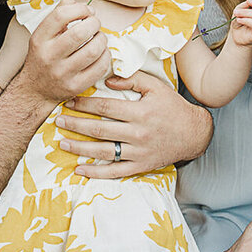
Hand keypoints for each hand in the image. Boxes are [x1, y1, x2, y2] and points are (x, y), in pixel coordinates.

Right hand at [13, 0, 109, 106]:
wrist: (35, 90)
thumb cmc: (43, 56)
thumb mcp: (42, 35)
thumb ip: (58, 14)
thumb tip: (78, 3)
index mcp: (40, 39)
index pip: (61, 15)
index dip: (79, 8)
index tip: (87, 11)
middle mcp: (49, 56)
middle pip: (80, 33)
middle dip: (94, 23)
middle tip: (95, 24)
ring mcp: (62, 73)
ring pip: (93, 51)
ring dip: (102, 39)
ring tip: (99, 37)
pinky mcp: (75, 86)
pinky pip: (99, 68)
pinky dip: (105, 56)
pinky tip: (101, 53)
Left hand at [53, 72, 210, 177]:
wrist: (193, 133)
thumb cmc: (172, 107)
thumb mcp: (156, 86)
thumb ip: (132, 79)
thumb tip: (107, 79)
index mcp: (140, 112)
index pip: (105, 108)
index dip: (84, 104)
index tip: (69, 101)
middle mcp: (137, 134)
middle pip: (99, 130)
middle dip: (75, 125)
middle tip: (57, 121)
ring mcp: (138, 152)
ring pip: (103, 152)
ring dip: (80, 148)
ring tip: (62, 143)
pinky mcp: (140, 166)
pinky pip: (115, 172)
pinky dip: (96, 173)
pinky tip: (79, 170)